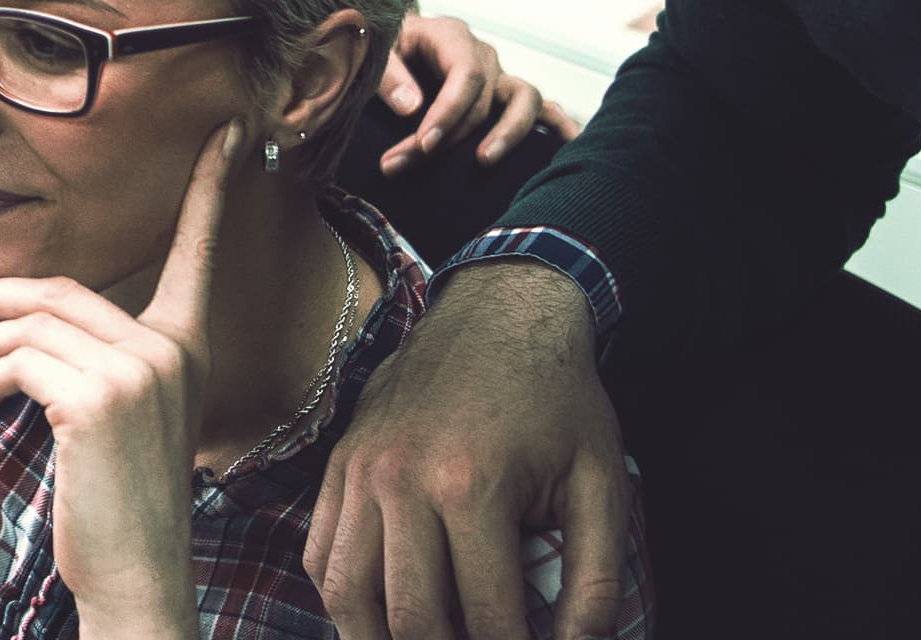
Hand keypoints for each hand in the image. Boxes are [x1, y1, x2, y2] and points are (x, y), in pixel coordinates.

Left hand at [0, 121, 238, 639]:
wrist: (136, 575)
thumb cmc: (118, 501)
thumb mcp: (116, 418)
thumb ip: (88, 361)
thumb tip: (11, 329)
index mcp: (188, 346)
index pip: (200, 251)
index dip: (212, 190)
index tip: (232, 132)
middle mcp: (171, 351)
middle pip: (64, 289)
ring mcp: (139, 373)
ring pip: (33, 324)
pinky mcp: (99, 400)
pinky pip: (21, 361)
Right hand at [305, 263, 632, 639]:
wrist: (498, 311)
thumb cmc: (556, 399)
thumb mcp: (601, 482)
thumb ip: (596, 577)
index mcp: (473, 487)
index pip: (488, 620)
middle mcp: (403, 481)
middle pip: (412, 619)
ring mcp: (361, 470)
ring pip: (347, 594)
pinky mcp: (340, 463)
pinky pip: (319, 553)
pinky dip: (341, 600)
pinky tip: (376, 618)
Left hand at [378, 16, 582, 175]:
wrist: (394, 40)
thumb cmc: (384, 45)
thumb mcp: (376, 52)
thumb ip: (389, 76)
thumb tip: (412, 108)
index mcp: (452, 36)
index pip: (465, 76)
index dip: (448, 113)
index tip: (423, 144)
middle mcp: (483, 54)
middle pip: (483, 100)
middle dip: (450, 138)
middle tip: (407, 164)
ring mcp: (499, 75)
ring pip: (524, 98)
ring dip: (509, 133)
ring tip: (484, 162)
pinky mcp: (505, 95)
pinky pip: (543, 108)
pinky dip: (558, 125)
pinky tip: (567, 145)